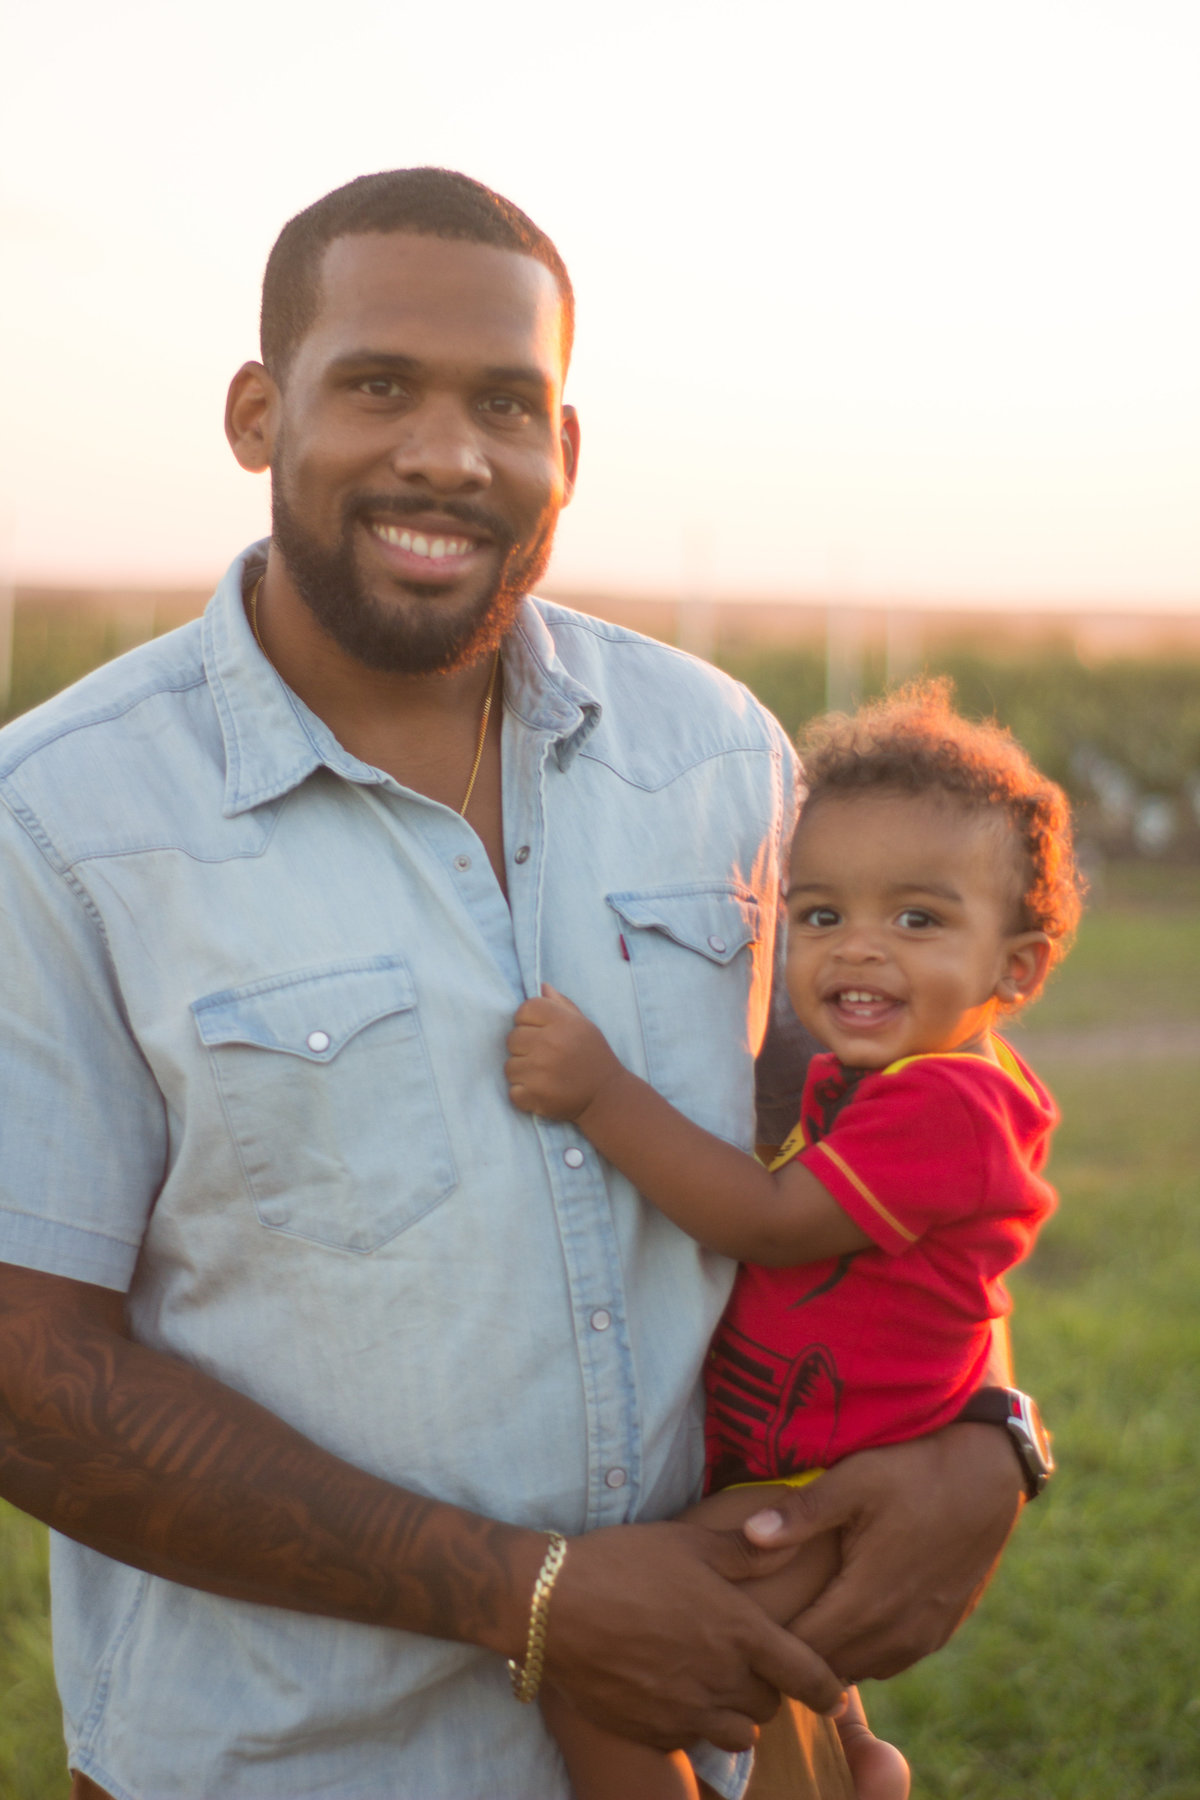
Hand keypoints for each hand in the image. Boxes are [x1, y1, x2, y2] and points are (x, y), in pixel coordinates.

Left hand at [505, 985, 624, 1121]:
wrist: (607, 1095)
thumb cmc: (593, 1055)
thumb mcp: (584, 1024)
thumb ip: (562, 1004)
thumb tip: (542, 986)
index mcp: (563, 1022)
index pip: (525, 1009)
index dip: (528, 1020)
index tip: (540, 1031)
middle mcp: (550, 1044)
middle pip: (512, 1037)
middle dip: (524, 1046)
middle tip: (543, 1055)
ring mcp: (541, 1071)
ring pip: (509, 1065)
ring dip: (522, 1071)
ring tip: (543, 1074)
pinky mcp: (535, 1096)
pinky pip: (512, 1090)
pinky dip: (523, 1093)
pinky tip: (541, 1090)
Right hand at [542, 1519, 846, 1753]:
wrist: (553, 1604)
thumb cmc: (624, 1562)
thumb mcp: (689, 1542)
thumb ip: (744, 1552)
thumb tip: (787, 1540)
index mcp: (738, 1631)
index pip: (806, 1674)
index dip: (828, 1689)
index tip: (836, 1697)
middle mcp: (720, 1679)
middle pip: (770, 1706)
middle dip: (769, 1689)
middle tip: (750, 1666)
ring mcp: (685, 1712)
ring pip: (739, 1734)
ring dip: (737, 1715)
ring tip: (717, 1687)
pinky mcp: (652, 1731)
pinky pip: (692, 1741)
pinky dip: (694, 1726)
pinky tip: (674, 1696)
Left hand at [740, 1424, 1023, 1681]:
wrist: (989, 1476)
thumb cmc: (915, 1470)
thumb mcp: (854, 1480)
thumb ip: (801, 1513)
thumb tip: (748, 1536)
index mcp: (866, 1601)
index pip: (800, 1650)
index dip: (768, 1641)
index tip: (743, 1623)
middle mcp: (895, 1633)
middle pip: (827, 1667)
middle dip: (794, 1653)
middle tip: (762, 1625)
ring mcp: (922, 1637)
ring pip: (860, 1669)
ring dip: (831, 1654)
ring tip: (800, 1621)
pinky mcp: (941, 1631)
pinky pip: (890, 1660)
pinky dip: (864, 1650)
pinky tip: (847, 1617)